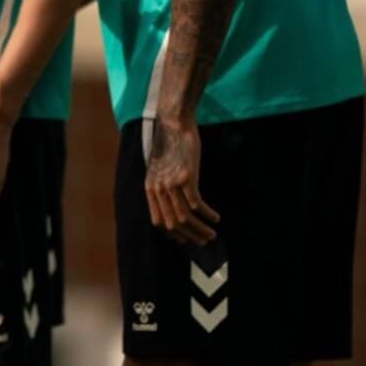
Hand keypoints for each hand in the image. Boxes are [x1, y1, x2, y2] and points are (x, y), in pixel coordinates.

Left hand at [144, 118, 220, 244]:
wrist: (172, 123)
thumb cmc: (169, 144)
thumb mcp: (160, 167)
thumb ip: (162, 185)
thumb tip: (173, 202)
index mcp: (150, 188)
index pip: (157, 221)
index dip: (171, 234)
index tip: (184, 241)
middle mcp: (158, 189)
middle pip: (172, 223)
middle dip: (189, 236)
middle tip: (204, 241)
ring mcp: (171, 184)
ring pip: (185, 217)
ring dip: (200, 229)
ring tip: (212, 234)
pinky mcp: (186, 177)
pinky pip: (197, 205)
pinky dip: (207, 215)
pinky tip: (215, 217)